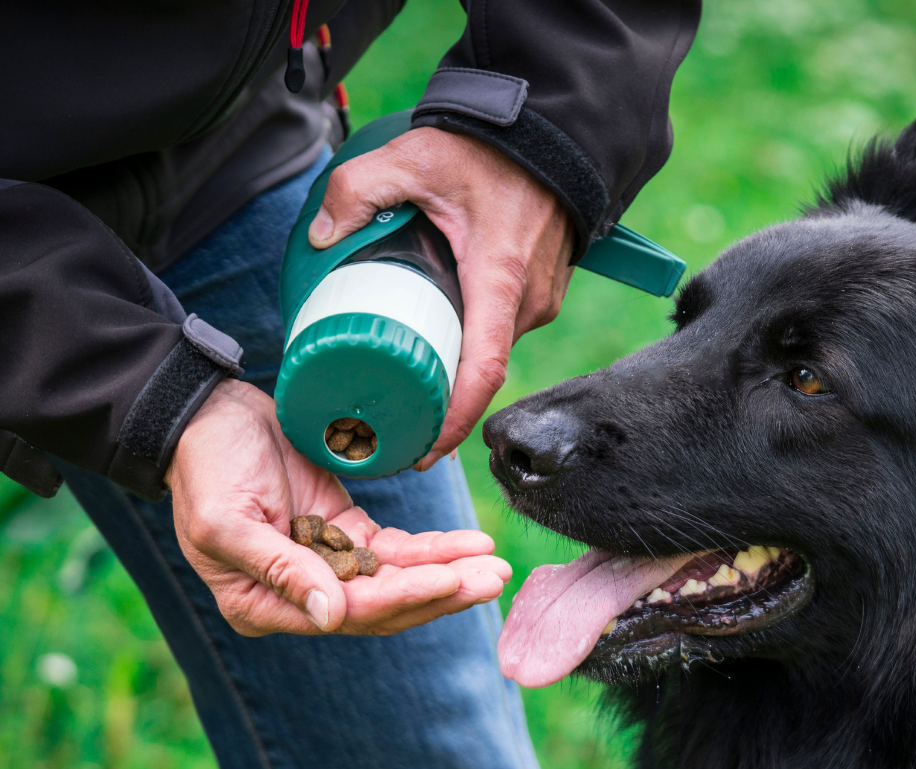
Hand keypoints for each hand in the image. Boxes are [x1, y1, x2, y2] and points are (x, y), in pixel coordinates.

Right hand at [164, 380, 510, 635]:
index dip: (403, 597)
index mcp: (263, 605)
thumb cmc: (206, 466)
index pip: (349, 611)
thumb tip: (330, 615)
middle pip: (385, 604)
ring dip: (448, 574)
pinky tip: (470, 546)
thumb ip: (277, 569)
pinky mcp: (345, 533)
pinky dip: (434, 550)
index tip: (450, 581)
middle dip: (442, 592)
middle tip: (494, 579)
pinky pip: (397, 550)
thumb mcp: (227, 519)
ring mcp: (327, 564)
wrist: (207, 416)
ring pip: (398, 579)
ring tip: (495, 565)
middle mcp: (301, 595)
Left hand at [309, 127, 574, 468]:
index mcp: (498, 281)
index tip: (423, 449)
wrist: (554, 132)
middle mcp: (526, 302)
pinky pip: (505, 333)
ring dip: (457, 370)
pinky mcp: (543, 294)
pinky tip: (446, 340)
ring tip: (413, 378)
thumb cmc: (493, 148)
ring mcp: (541, 301)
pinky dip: (475, 345)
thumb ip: (360, 187)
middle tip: (398, 423)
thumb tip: (321, 235)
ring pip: (492, 352)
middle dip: (443, 407)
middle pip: (481, 373)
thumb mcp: (415, 159)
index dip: (452, 422)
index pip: (481, 374)